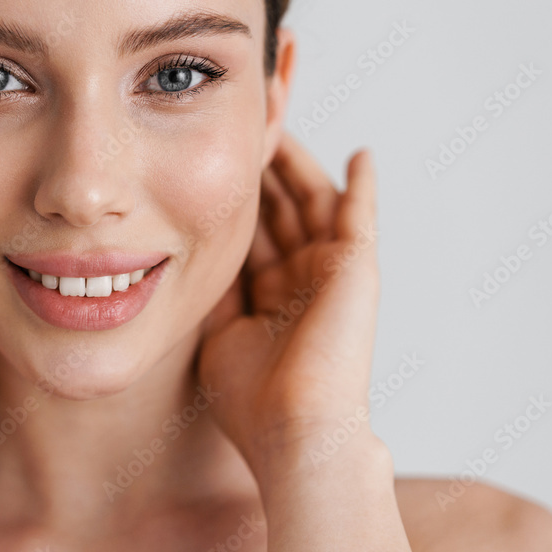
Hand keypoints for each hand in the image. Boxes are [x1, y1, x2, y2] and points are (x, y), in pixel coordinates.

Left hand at [198, 134, 380, 476]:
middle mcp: (299, 279)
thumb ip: (216, 294)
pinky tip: (359, 156)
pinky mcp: (355, 269)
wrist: (291, 430)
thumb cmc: (251, 400)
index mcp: (267, 296)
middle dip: (262, 167)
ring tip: (281, 122)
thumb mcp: (217, 334)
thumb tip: (190, 259)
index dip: (232, 196)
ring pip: (312, 202)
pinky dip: (362, 185)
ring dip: (298, 163)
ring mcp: (328, 273)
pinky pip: (360, 216)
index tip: (209, 160)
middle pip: (279, 209)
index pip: (249, 231)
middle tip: (245, 125)